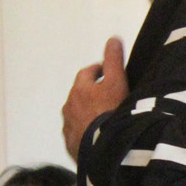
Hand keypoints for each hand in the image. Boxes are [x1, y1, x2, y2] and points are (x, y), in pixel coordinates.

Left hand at [62, 37, 126, 160]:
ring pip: (76, 115)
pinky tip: (98, 136)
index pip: (87, 73)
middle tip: (108, 97)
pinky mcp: (71, 145)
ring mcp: (68, 127)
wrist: (104, 148)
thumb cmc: (112, 111)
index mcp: (79, 89)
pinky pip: (77, 134)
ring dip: (87, 113)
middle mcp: (69, 106)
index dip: (98, 70)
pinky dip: (85, 131)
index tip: (107, 73)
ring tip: (103, 119)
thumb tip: (113, 38)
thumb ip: (114, 59)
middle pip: (79, 95)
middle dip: (91, 93)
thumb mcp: (117, 81)